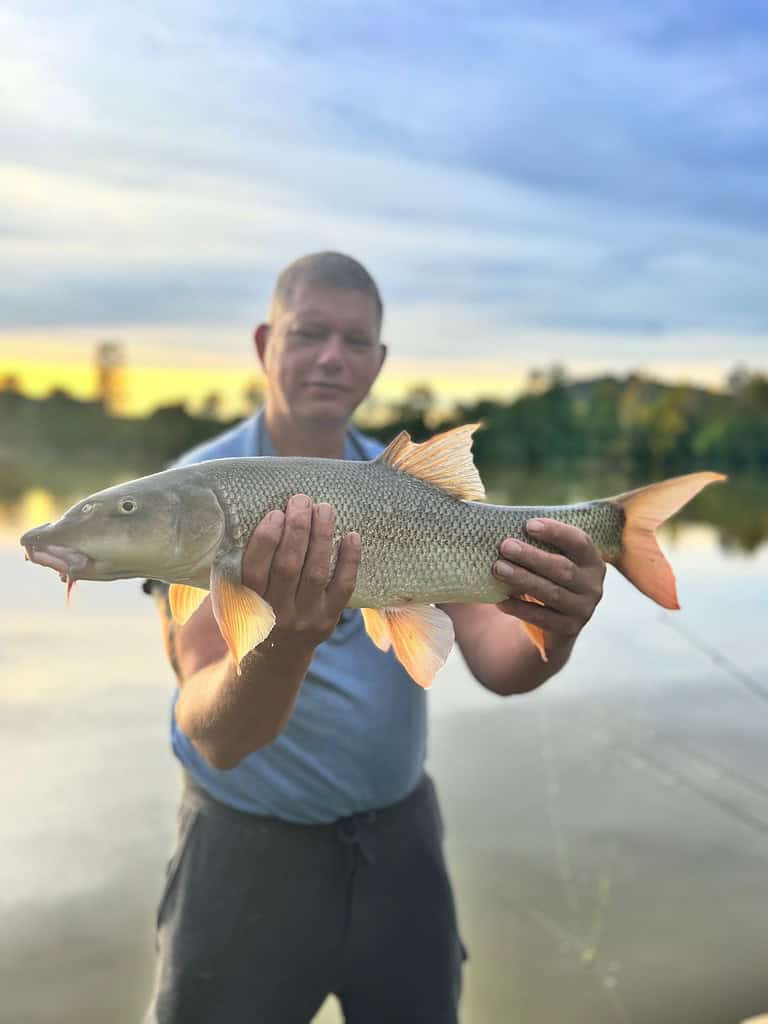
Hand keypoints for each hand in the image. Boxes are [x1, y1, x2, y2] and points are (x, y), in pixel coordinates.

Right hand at [242, 494, 360, 647]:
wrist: (276, 654)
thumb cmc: (255, 609)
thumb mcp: (234, 595)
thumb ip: (238, 565)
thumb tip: (245, 516)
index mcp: (248, 603)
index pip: (255, 569)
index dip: (265, 540)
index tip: (275, 513)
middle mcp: (277, 612)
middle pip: (288, 566)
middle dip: (296, 529)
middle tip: (301, 500)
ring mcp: (305, 618)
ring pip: (315, 573)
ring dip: (321, 537)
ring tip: (324, 508)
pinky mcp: (329, 619)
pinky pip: (343, 588)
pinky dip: (349, 561)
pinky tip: (352, 536)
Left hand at [492, 518, 605, 650]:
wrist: (554, 622)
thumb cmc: (547, 578)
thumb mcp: (551, 560)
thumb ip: (537, 544)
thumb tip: (503, 528)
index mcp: (591, 561)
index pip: (579, 542)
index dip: (556, 532)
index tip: (528, 524)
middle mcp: (592, 585)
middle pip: (563, 568)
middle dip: (532, 556)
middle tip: (505, 546)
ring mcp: (583, 609)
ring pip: (551, 593)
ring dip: (523, 579)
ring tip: (498, 568)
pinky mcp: (568, 629)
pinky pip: (541, 617)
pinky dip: (519, 608)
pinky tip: (500, 600)